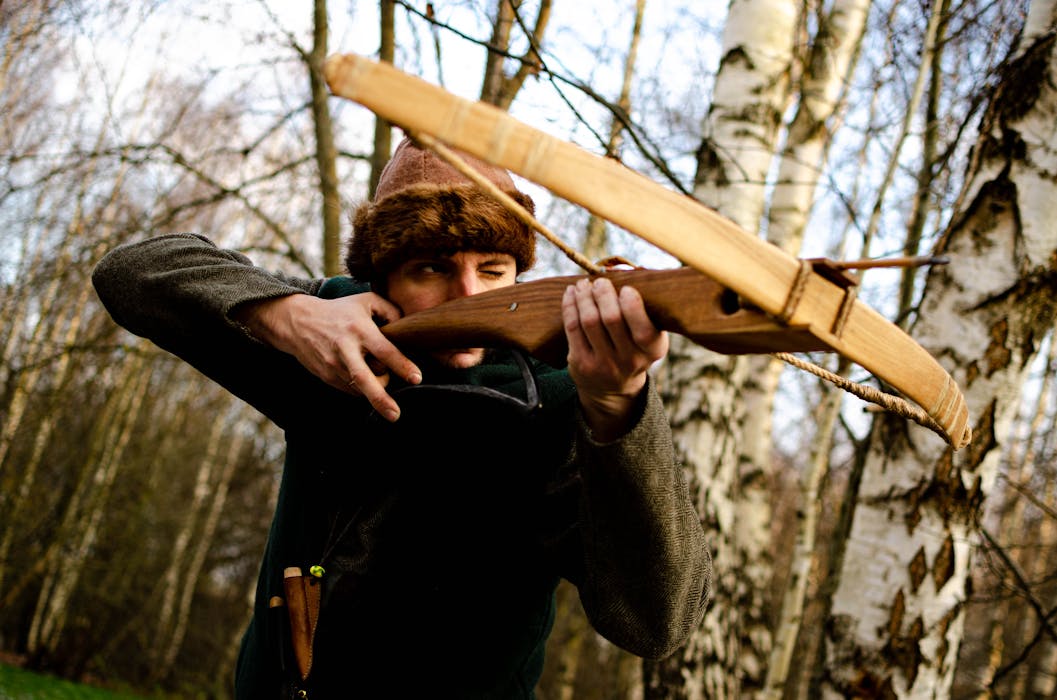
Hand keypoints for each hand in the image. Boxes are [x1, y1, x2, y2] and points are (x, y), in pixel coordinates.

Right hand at [234, 293, 420, 420]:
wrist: (298, 322)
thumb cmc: (340, 311)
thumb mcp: (366, 301)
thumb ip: (391, 311)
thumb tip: (408, 332)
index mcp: (359, 329)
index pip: (384, 351)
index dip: (402, 365)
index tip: (417, 378)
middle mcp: (346, 349)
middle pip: (365, 379)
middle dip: (381, 399)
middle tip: (395, 415)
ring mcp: (334, 366)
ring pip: (360, 388)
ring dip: (376, 392)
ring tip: (384, 386)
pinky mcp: (327, 377)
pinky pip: (351, 391)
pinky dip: (363, 391)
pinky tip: (369, 383)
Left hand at [562, 277, 667, 440]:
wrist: (613, 389)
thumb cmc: (633, 348)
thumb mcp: (648, 335)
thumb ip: (644, 307)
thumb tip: (627, 268)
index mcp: (652, 350)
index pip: (643, 329)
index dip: (632, 306)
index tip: (625, 289)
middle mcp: (630, 361)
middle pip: (611, 319)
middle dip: (603, 293)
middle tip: (599, 281)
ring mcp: (603, 365)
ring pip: (589, 321)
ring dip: (584, 296)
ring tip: (583, 284)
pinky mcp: (581, 364)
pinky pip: (572, 328)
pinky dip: (570, 306)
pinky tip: (572, 294)